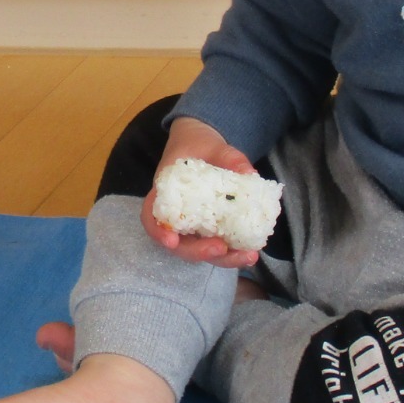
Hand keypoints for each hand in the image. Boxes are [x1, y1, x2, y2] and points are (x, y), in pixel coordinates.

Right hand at [140, 116, 262, 267]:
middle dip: (199, 251)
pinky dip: (234, 252)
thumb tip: (250, 175)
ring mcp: (194, 225)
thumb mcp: (214, 145)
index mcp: (165, 194)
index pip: (151, 217)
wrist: (203, 144)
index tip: (171, 240)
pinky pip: (218, 245)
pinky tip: (251, 251)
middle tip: (221, 249)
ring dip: (223, 258)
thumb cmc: (199, 144)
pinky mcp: (210, 229)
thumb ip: (231, 159)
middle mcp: (176, 216)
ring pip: (201, 249)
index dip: (158, 231)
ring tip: (248, 256)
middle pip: (179, 243)